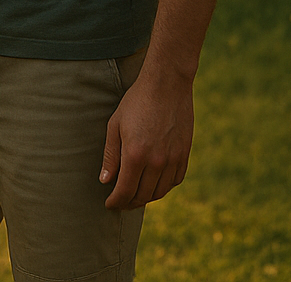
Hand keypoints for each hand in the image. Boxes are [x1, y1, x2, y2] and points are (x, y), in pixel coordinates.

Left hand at [99, 68, 194, 209]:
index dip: (115, 202)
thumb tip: (105, 181)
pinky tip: (154, 183)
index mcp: (135, 155)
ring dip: (146, 197)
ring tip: (135, 195)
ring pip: (160, 192)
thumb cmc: (136, 102)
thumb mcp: (115, 125)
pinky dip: (163, 186)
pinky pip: (175, 181)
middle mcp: (156, 162)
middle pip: (142, 196)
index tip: (109, 204)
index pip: (124, 191)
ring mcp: (173, 159)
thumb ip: (110, 156)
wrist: (167, 85)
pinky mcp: (184, 154)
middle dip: (128, 203)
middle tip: (120, 202)